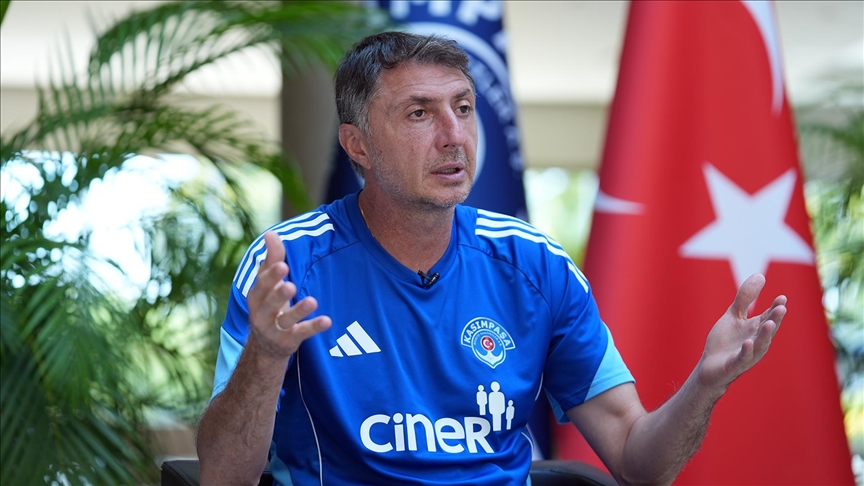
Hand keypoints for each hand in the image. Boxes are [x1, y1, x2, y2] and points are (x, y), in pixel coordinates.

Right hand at [245, 231, 331, 358]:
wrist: (265, 345)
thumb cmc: (268, 304)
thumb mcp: (267, 284)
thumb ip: (271, 259)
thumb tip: (271, 233)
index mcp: (256, 297)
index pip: (261, 285)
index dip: (270, 276)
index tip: (282, 265)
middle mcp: (261, 314)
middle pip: (269, 304)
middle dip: (279, 294)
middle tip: (290, 284)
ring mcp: (275, 329)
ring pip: (286, 320)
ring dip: (298, 311)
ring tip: (312, 301)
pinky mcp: (289, 341)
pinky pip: (302, 333)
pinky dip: (313, 327)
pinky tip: (327, 320)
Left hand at [697, 274, 786, 391]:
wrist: (709, 366)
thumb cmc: (725, 341)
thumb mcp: (733, 315)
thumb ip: (745, 298)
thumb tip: (760, 275)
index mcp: (756, 329)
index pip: (769, 317)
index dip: (775, 308)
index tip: (782, 298)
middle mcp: (756, 342)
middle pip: (768, 330)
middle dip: (775, 319)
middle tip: (781, 308)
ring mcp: (747, 354)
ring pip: (759, 344)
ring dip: (765, 335)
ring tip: (770, 323)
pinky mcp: (735, 365)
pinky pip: (742, 358)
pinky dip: (746, 351)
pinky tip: (747, 342)